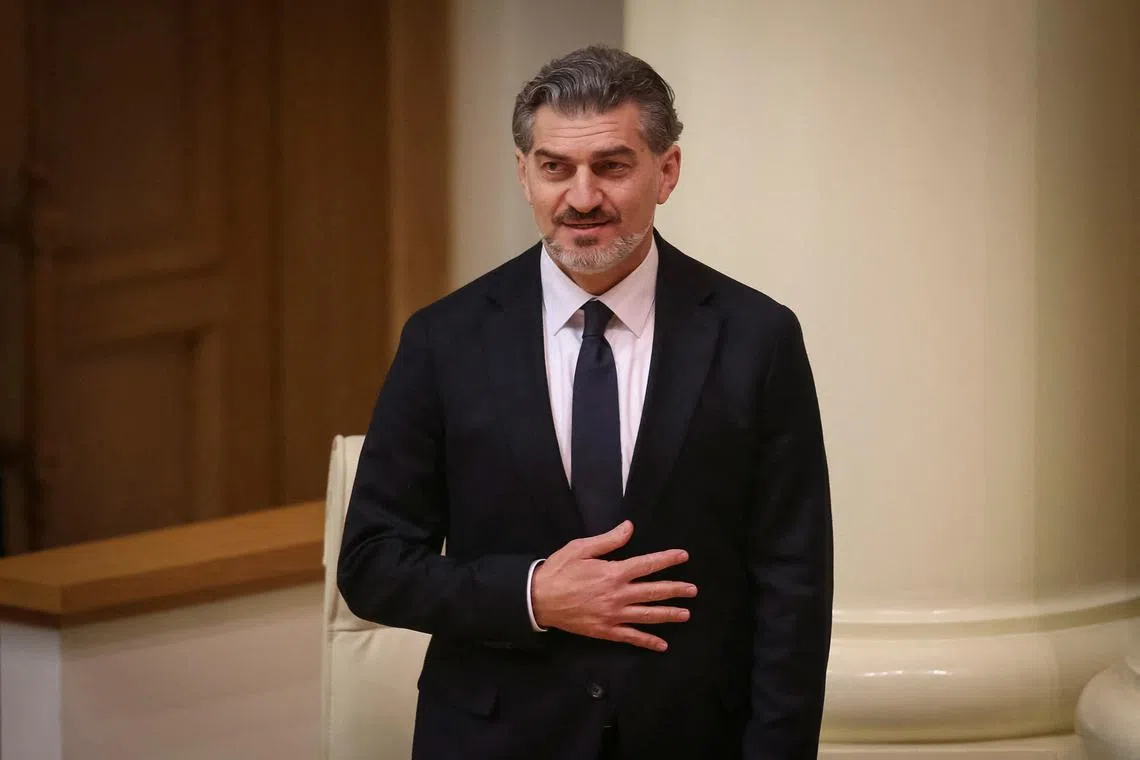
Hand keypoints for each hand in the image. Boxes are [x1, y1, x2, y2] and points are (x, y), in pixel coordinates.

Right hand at [531, 520, 696, 650]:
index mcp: (614, 572)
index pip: (648, 564)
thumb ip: (609, 540)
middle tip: (693, 590)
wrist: (539, 599)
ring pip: (648, 615)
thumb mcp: (581, 548)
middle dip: (676, 590)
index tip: (683, 556)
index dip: (667, 559)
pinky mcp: (606, 630)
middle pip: (654, 592)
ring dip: (669, 614)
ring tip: (686, 615)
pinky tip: (662, 644)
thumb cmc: (559, 570)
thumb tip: (630, 528)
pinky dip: (648, 641)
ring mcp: (614, 615)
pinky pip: (632, 637)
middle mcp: (618, 595)